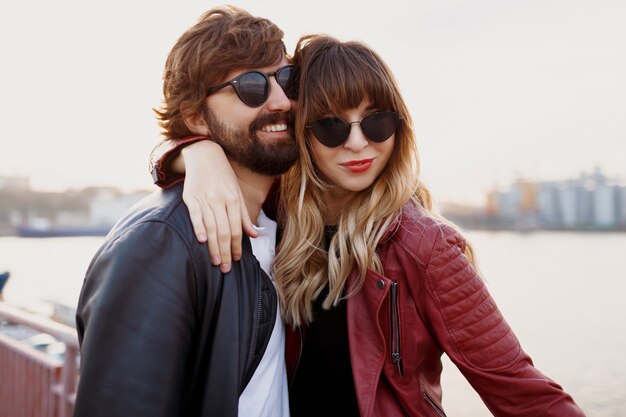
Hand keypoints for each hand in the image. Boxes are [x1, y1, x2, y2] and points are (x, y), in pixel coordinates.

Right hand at [179, 141, 256, 272]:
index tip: (237, 259)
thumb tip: (254, 235)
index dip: (237, 246)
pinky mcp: (190, 197)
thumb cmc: (223, 177)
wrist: (204, 155)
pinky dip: (198, 228)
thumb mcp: (237, 193)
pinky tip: (200, 241)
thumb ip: (244, 215)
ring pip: (210, 227)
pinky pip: (195, 215)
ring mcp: (204, 198)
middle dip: (226, 251)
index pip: (236, 228)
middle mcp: (220, 200)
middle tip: (226, 268)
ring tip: (216, 262)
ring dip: (213, 247)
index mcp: (233, 199)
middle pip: (224, 231)